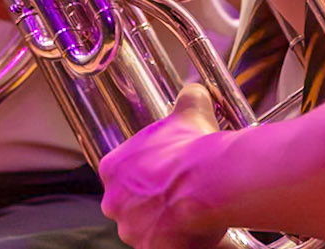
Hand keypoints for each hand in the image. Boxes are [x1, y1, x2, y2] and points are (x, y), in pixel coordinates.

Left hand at [98, 84, 228, 248]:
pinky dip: (174, 240)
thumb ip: (186, 99)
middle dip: (148, 200)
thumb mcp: (189, 111)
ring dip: (160, 221)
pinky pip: (160, 246)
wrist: (211, 181)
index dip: (142, 172)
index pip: (118, 172)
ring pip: (143, 227)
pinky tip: (191, 227)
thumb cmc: (194, 148)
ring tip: (186, 211)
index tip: (160, 171)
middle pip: (128, 203)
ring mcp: (130, 230)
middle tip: (174, 192)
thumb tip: (194, 91)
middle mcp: (114, 201)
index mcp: (113, 167)